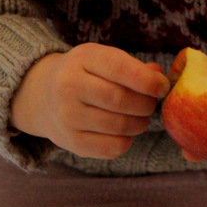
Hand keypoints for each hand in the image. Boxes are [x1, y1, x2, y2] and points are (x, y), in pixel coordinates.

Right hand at [11, 43, 169, 159]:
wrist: (44, 96)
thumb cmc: (87, 74)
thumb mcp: (105, 59)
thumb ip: (135, 68)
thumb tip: (160, 80)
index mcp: (82, 58)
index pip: (119, 69)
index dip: (148, 80)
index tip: (162, 87)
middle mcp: (68, 86)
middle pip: (121, 100)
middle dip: (146, 104)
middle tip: (151, 104)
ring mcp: (67, 116)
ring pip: (120, 126)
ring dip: (140, 123)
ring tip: (139, 117)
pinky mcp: (71, 142)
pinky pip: (113, 147)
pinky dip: (127, 140)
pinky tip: (124, 131)